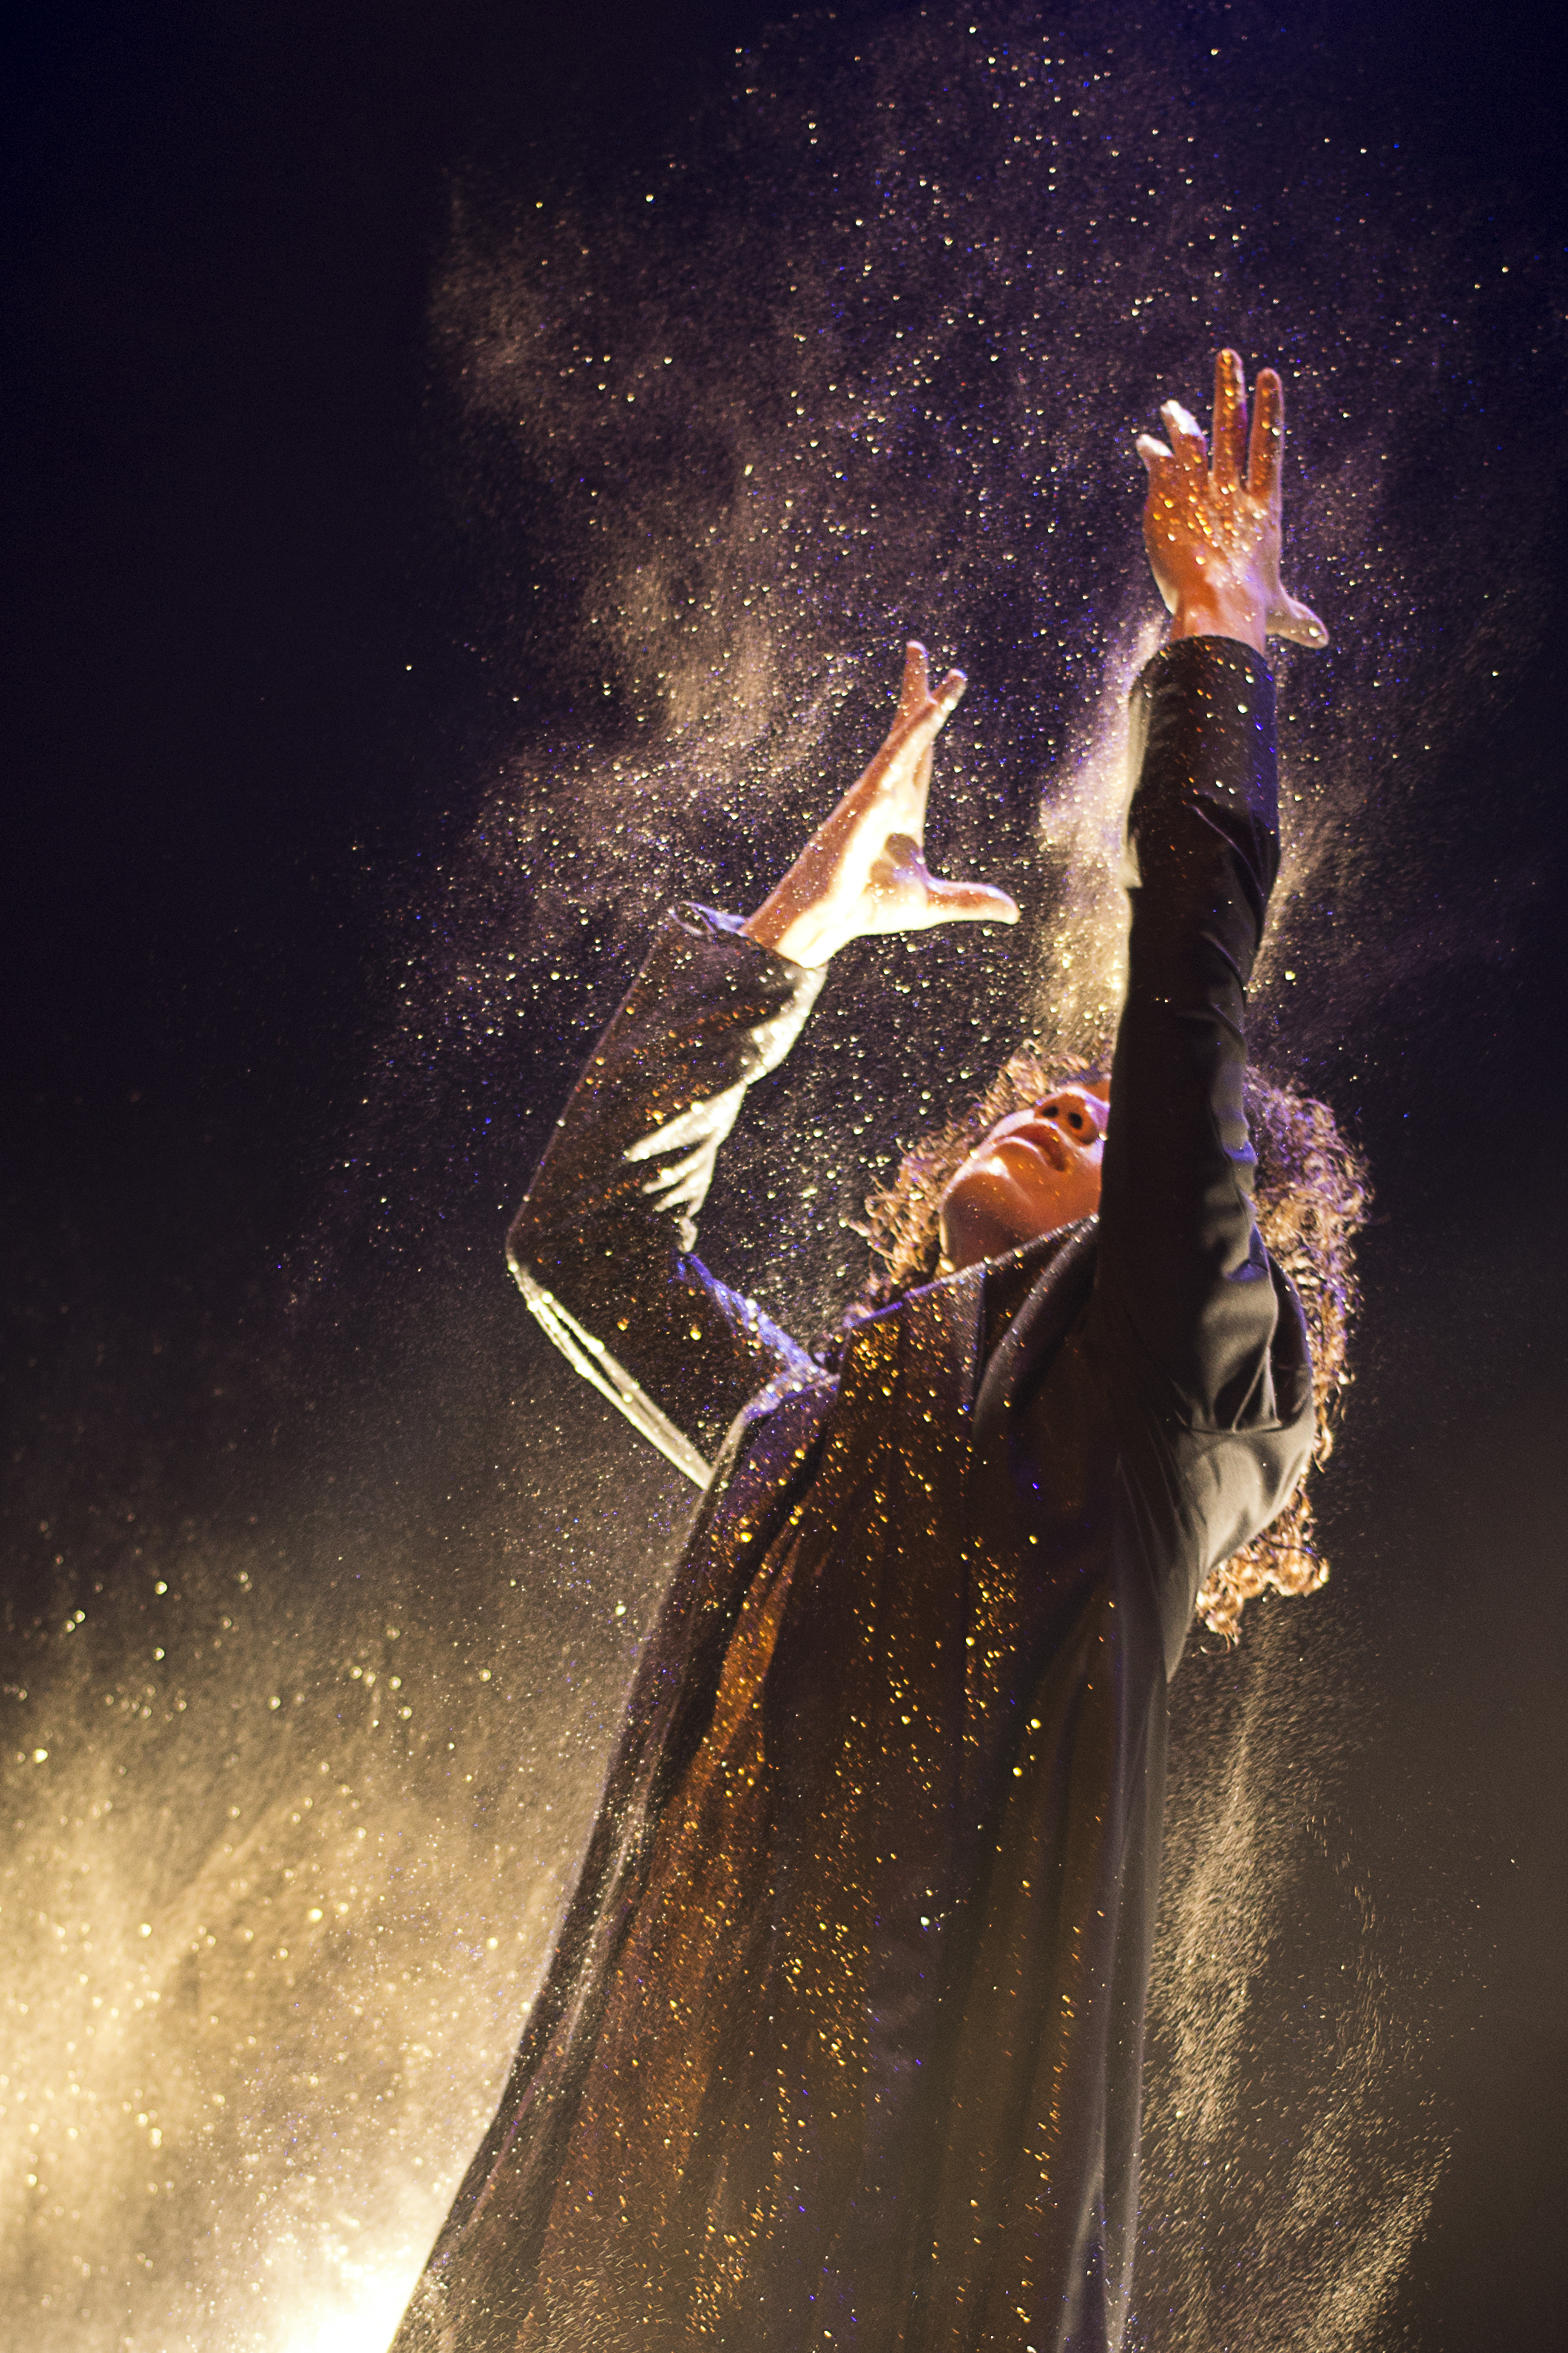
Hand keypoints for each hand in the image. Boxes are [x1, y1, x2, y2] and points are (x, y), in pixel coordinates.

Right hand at [741, 642, 1018, 969]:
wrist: (827, 920)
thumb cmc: (866, 908)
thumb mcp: (931, 904)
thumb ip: (971, 901)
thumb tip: (1013, 912)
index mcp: (904, 811)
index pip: (923, 755)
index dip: (932, 720)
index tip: (942, 689)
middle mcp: (889, 793)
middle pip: (909, 731)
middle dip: (916, 690)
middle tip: (918, 649)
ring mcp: (876, 792)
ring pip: (904, 736)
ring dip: (921, 699)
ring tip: (926, 660)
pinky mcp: (866, 799)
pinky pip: (894, 757)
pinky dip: (913, 732)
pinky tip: (930, 709)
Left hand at [1136, 349, 1326, 656]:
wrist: (1216, 603)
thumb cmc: (1251, 609)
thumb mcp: (1279, 610)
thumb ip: (1298, 618)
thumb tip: (1322, 639)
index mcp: (1264, 505)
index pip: (1269, 446)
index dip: (1270, 410)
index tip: (1270, 376)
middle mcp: (1233, 488)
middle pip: (1232, 428)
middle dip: (1229, 391)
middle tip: (1227, 357)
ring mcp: (1200, 488)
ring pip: (1191, 441)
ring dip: (1182, 419)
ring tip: (1172, 406)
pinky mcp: (1169, 498)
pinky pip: (1159, 466)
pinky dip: (1153, 454)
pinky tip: (1145, 444)